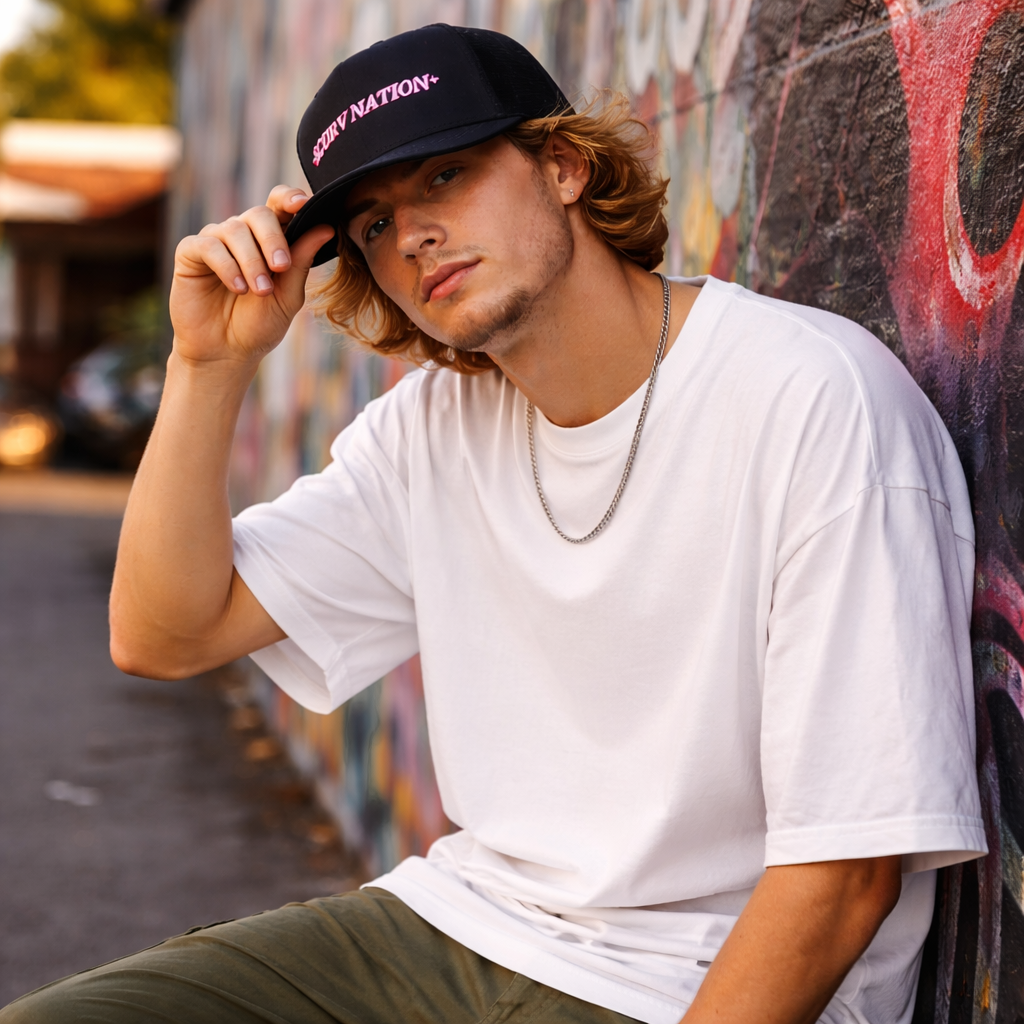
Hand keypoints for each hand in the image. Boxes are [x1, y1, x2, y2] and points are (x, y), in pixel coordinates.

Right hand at [169, 186, 335, 367]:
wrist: (226, 353)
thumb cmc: (259, 325)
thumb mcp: (288, 296)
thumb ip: (302, 262)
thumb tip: (326, 228)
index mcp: (269, 240)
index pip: (279, 205)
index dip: (290, 198)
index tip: (303, 204)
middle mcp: (242, 235)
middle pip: (259, 214)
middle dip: (273, 239)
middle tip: (281, 267)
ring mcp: (215, 241)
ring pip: (234, 230)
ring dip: (252, 261)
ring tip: (260, 291)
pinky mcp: (190, 253)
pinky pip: (209, 245)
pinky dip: (227, 265)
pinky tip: (237, 287)